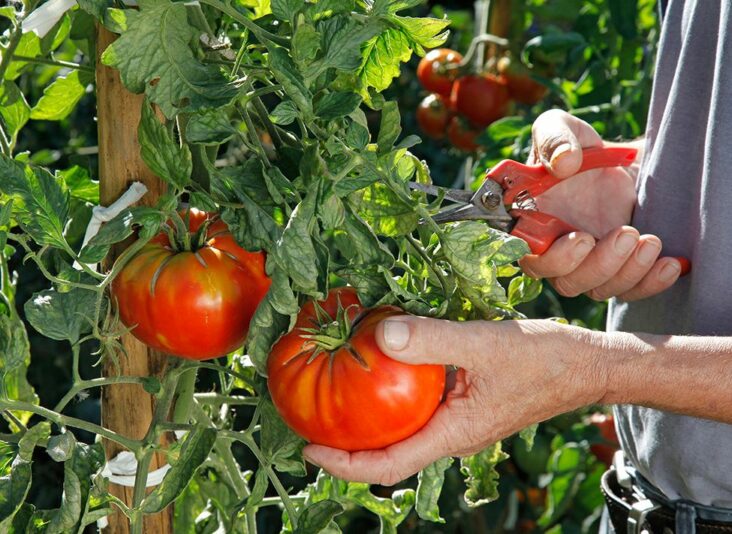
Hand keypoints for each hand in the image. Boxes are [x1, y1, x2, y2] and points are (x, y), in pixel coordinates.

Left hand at [302, 315, 606, 485]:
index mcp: (453, 433)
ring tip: (335, 394)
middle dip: (347, 444)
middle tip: (310, 419)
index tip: (309, 449)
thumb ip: (434, 339)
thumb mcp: (485, 345)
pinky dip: (394, 394)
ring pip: (403, 429)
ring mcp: (458, 419)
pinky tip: (382, 366)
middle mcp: (451, 433)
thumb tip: (381, 335)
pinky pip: (420, 406)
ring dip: (368, 419)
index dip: (345, 465)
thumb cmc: (545, 361)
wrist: (586, 364)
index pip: (388, 465)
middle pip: (389, 452)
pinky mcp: (464, 402)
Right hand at [519, 109, 683, 300]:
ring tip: (649, 240)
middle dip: (596, 266)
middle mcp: (553, 250)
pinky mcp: (616, 271)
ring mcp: (585, 265)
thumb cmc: (581, 147)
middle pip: (564, 281)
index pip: (528, 256)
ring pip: (597, 289)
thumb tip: (564, 163)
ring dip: (625, 272)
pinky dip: (649, 282)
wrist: (622, 161)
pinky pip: (628, 291)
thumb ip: (554, 138)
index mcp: (530, 222)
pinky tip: (668, 264)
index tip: (581, 239)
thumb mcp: (563, 129)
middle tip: (625, 235)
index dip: (552, 258)